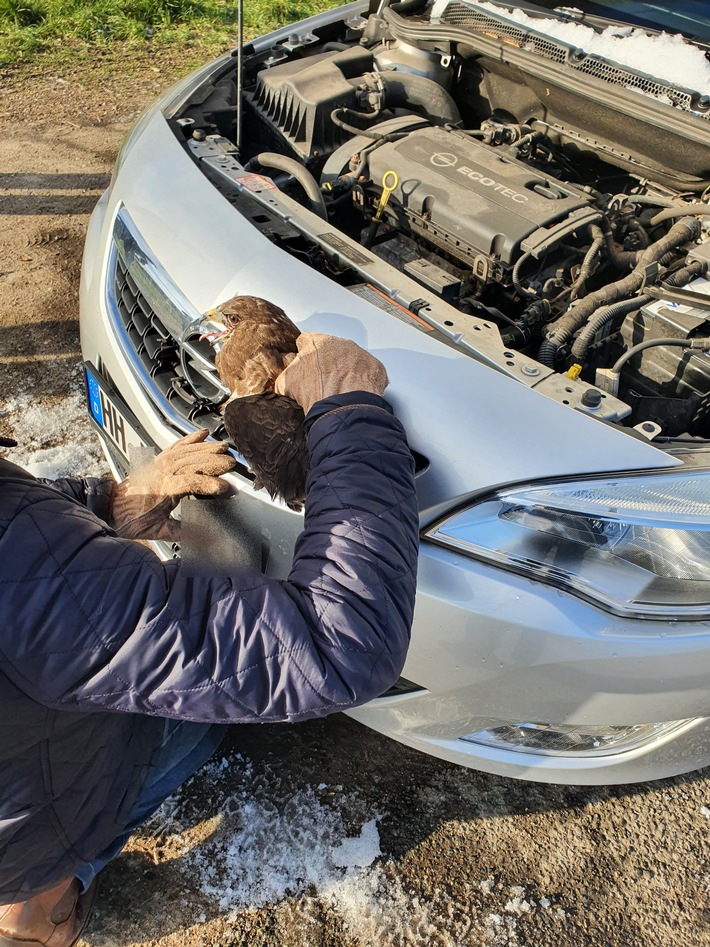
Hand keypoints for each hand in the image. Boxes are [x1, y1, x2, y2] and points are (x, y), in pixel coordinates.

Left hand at [110, 430, 234, 540]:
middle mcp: (161, 472)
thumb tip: (207, 538)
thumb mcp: (157, 531)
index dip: (209, 484)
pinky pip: (175, 445)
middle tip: (231, 463)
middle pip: (191, 462)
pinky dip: (189, 439)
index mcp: (162, 489)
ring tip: (223, 447)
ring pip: (186, 451)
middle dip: (213, 461)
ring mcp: (158, 463)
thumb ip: (183, 532)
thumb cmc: (129, 520)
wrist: (107, 508)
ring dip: (206, 448)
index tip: (225, 488)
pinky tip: (202, 435)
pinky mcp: (156, 460)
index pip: (190, 482)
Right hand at [274, 332, 387, 414]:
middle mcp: (340, 344)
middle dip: (327, 365)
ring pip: (351, 361)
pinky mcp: (375, 369)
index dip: (304, 354)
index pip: (307, 341)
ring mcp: (360, 355)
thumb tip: (286, 375)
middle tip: (323, 384)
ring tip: (341, 393)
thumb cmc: (317, 394)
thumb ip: (286, 373)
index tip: (305, 365)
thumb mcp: (286, 383)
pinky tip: (356, 396)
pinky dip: (364, 384)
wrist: (343, 409)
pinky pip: (369, 374)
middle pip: (331, 351)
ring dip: (347, 374)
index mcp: (316, 342)